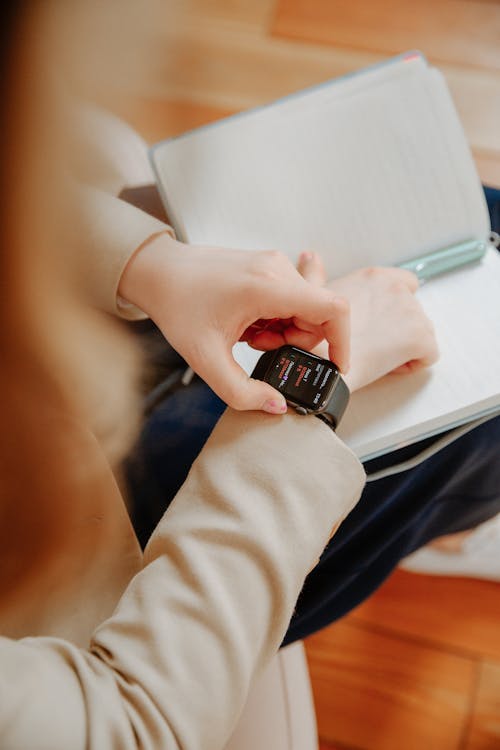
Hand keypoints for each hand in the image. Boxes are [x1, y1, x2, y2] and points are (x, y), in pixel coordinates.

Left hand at [118, 233, 348, 412]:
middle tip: (258, 346)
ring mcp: (274, 264)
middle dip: (295, 341)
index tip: (335, 365)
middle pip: (319, 315)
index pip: (333, 309)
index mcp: (268, 287)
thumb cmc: (178, 305)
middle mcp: (277, 269)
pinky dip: (276, 318)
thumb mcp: (206, 359)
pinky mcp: (268, 266)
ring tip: (248, 334)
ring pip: (305, 308)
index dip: (342, 342)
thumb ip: (242, 392)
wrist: (158, 273)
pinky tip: (248, 323)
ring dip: (283, 331)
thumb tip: (276, 405)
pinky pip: (291, 299)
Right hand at [297, 252, 438, 390]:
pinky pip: (428, 355)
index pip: (405, 284)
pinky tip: (385, 366)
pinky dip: (411, 364)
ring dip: (404, 345)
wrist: (321, 367)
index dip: (393, 306)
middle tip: (371, 343)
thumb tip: (310, 257)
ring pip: (422, 333)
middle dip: (398, 327)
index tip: (375, 322)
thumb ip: (314, 274)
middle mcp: (397, 288)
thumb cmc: (315, 338)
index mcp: (374, 277)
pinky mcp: (421, 339)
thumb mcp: (311, 297)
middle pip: (413, 310)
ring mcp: (412, 312)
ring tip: (375, 355)